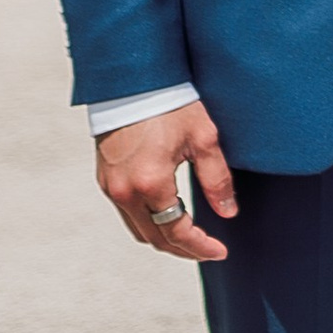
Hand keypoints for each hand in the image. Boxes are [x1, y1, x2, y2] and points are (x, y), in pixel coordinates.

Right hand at [95, 103, 236, 262]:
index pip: (177, 232)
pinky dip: (148, 221)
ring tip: (190, 237)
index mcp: (151, 183)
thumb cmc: (171, 103)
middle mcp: (125, 191)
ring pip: (138, 229)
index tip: (220, 252)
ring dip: (164, 238)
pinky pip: (127, 213)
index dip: (201, 247)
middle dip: (184, 249)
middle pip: (155, 238)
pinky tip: (167, 215)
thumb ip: (217, 180)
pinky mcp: (104, 178)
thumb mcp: (204, 139)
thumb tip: (227, 213)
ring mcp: (111, 186)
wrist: (133, 80)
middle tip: (208, 250)